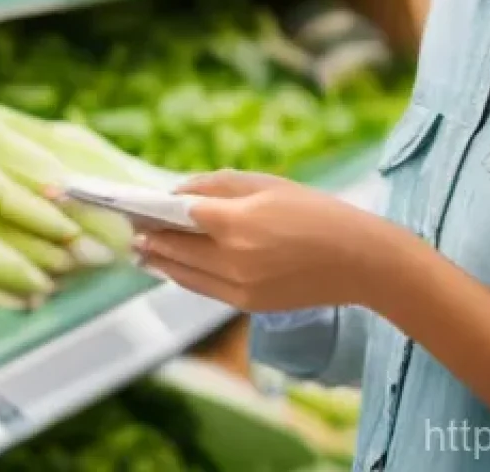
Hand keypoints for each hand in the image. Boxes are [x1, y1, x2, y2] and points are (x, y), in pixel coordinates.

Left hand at [133, 170, 388, 311]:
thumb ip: (218, 185)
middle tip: (129, 229)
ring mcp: (240, 288)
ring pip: (185, 274)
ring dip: (160, 262)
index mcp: (238, 224)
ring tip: (142, 251)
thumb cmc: (316, 212)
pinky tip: (173, 266)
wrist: (360, 261)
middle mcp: (234, 260)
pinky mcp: (249, 305)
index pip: (181, 216)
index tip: (133, 205)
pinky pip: (204, 289)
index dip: (154, 210)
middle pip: (176, 249)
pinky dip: (184, 276)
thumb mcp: (267, 184)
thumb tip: (179, 192)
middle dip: (150, 238)